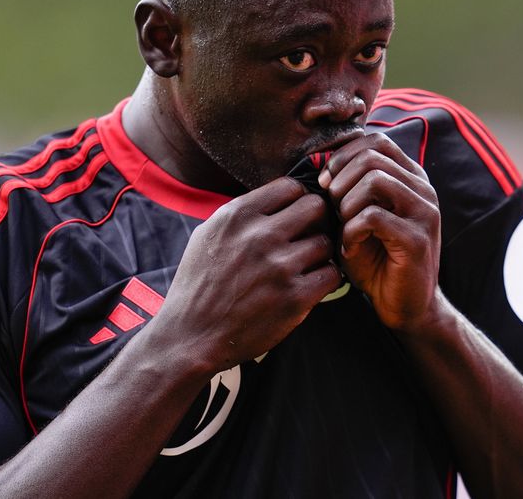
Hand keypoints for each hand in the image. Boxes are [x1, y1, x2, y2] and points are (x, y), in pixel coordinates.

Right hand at [154, 177, 341, 372]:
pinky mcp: (295, 298)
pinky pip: (331, 274)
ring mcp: (279, 267)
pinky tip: (310, 284)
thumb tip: (275, 200)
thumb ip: (241, 214)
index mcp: (237, 216)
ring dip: (319, 254)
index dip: (297, 200)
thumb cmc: (198, 286)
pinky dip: (325, 279)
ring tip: (304, 266)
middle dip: (315, 221)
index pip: (291, 187)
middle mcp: (260, 236)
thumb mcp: (208, 235)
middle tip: (307, 237)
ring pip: (325, 243)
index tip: (295, 215)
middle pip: (315, 207)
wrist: (191, 336)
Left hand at [319, 133, 440, 330]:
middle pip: (371, 156)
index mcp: (409, 177)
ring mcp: (425, 212)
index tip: (326, 183)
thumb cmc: (375, 259)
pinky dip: (351, 230)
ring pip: (374, 180)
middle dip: (340, 180)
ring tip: (343, 228)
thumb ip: (347, 189)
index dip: (343, 156)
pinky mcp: (417, 238)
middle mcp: (422, 188)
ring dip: (346, 204)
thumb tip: (320, 166)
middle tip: (332, 209)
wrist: (403, 305)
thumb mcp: (357, 216)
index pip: (375, 141)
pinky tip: (351, 247)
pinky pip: (373, 216)